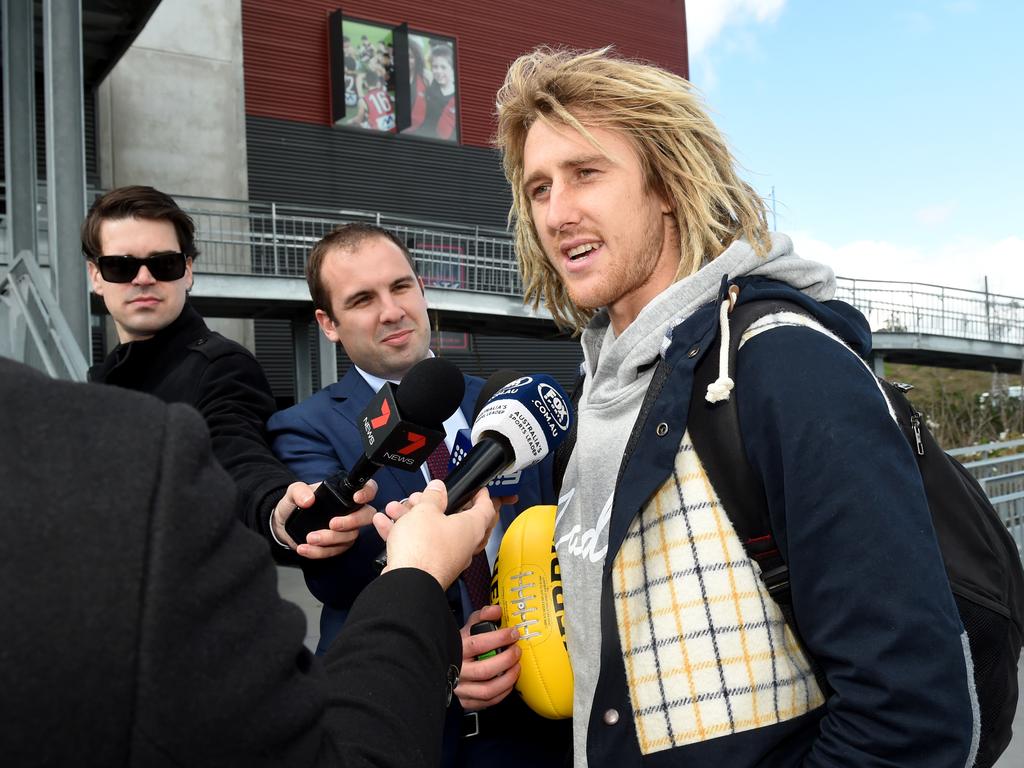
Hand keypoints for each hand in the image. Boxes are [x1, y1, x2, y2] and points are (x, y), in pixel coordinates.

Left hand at [273, 479, 377, 559]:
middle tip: (332, 524)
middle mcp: (350, 511)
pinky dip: (319, 551)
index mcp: (344, 493)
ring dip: (330, 539)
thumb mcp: (293, 492)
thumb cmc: (295, 504)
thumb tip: (308, 500)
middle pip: (367, 516)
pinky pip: (335, 551)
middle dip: (352, 521)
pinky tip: (305, 548)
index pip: (368, 489)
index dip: (367, 493)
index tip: (356, 498)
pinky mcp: (338, 545)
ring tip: (310, 538)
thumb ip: (299, 491)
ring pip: (350, 536)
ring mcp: (347, 530)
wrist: (284, 523)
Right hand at [373, 480, 496, 588]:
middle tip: (422, 497)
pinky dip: (403, 534)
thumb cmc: (423, 549)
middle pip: (453, 519)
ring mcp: (446, 558)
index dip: (482, 496)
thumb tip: (438, 489)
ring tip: (397, 508)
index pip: (486, 509)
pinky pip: (418, 546)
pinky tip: (385, 524)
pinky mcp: (429, 567)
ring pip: (431, 531)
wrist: (407, 583)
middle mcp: (463, 544)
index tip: (478, 490)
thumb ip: (432, 496)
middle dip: (434, 505)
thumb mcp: (426, 511)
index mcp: (471, 528)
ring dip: (412, 518)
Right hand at [454, 604, 521, 710]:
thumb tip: (497, 610)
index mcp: (456, 649)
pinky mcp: (465, 702)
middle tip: (517, 650)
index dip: (499, 638)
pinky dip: (502, 693)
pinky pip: (487, 702)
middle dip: (507, 660)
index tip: (513, 633)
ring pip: (488, 689)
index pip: (478, 644)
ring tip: (517, 667)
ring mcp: (460, 689)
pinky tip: (509, 682)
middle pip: (485, 670)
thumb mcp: (466, 627)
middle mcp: (456, 671)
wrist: (441, 666)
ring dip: (508, 679)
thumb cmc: (458, 645)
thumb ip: (482, 617)